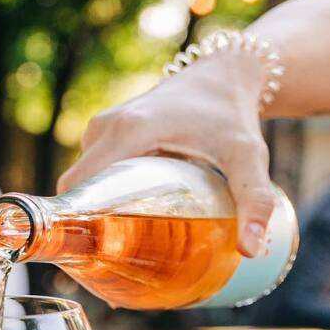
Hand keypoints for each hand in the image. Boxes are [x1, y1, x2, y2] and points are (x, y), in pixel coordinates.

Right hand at [58, 48, 274, 256]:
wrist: (224, 74)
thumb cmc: (234, 116)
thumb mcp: (248, 156)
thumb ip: (253, 199)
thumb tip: (251, 251)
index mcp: (128, 132)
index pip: (79, 187)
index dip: (79, 222)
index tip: (97, 254)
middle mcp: (105, 127)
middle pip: (77, 188)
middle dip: (87, 222)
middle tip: (115, 255)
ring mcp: (101, 125)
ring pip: (81, 179)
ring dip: (94, 206)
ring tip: (121, 236)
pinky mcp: (104, 128)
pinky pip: (89, 167)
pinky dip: (99, 189)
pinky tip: (123, 209)